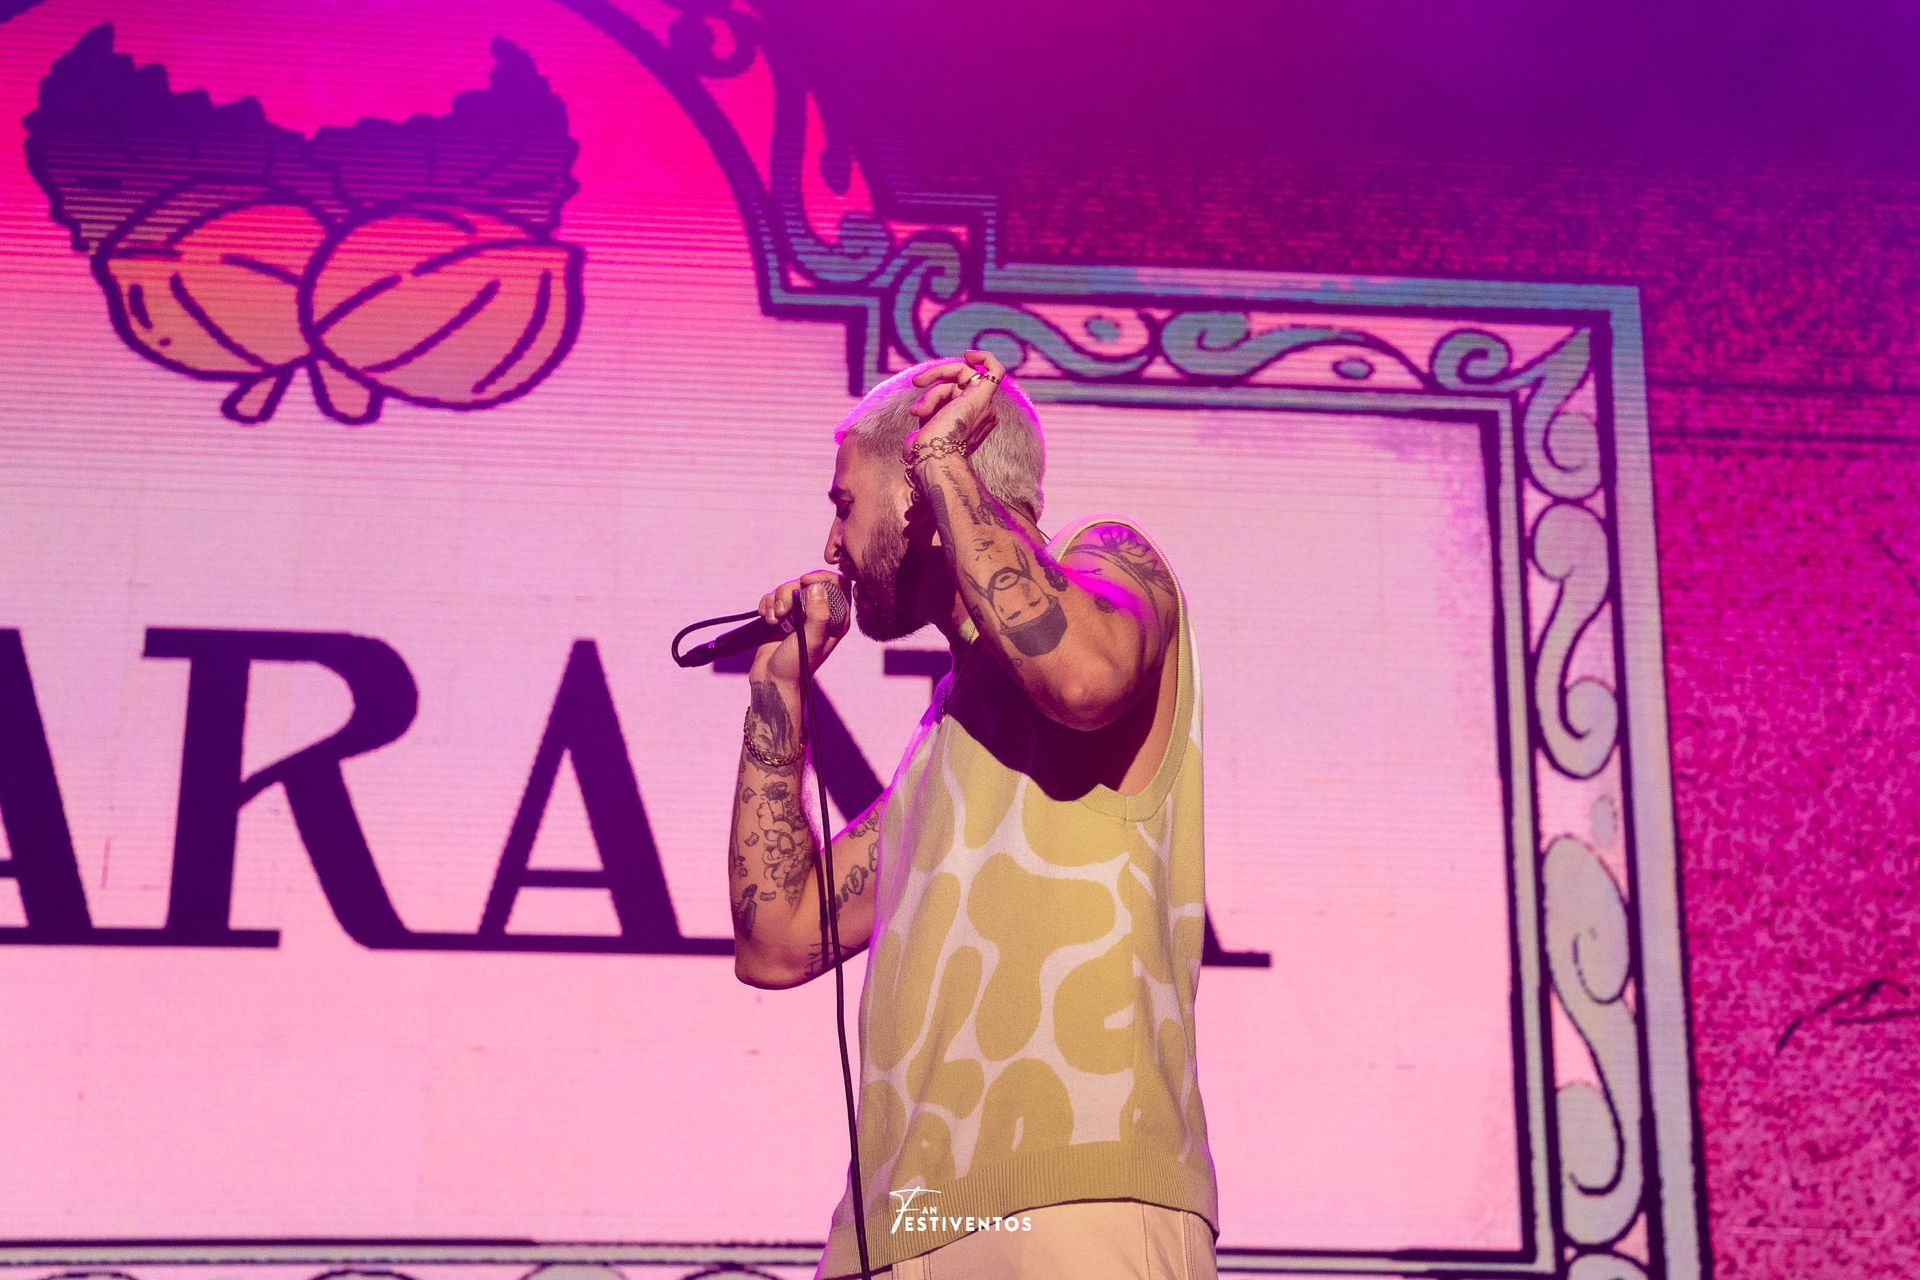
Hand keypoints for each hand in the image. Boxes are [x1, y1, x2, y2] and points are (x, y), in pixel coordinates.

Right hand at [749, 569, 852, 684]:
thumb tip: (817, 586)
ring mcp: (799, 614)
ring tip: (774, 621)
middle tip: (783, 611)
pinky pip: (773, 597)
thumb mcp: (812, 640)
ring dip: (776, 600)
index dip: (822, 576)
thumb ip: (818, 614)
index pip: (838, 583)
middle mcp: (819, 613)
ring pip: (788, 588)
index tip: (804, 581)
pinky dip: (767, 604)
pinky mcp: (782, 616)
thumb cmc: (797, 665)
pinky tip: (767, 619)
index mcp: (836, 618)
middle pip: (808, 582)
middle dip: (791, 591)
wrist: (772, 680)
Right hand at [904, 348, 1007, 458]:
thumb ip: (990, 377)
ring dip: (928, 399)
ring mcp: (954, 414)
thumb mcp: (979, 400)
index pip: (991, 372)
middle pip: (957, 377)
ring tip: (920, 413)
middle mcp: (973, 407)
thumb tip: (984, 363)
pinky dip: (923, 407)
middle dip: (937, 380)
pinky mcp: (937, 421)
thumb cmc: (954, 430)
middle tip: (918, 381)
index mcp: (986, 403)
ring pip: (940, 390)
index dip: (981, 358)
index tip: (966, 355)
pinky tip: (917, 415)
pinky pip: (929, 403)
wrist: (931, 458)